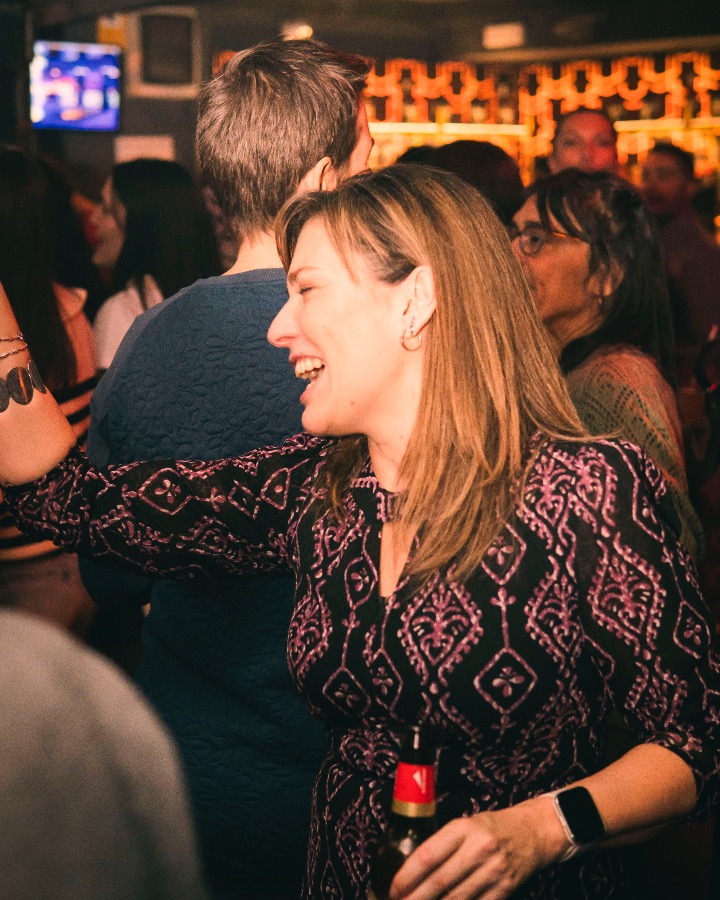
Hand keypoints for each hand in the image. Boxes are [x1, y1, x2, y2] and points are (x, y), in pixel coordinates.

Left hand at [388, 800, 564, 899]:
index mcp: (464, 828)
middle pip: (440, 881)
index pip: (429, 855)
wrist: (532, 832)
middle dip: (415, 898)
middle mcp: (479, 849)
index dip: (407, 876)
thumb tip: (411, 869)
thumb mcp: (466, 824)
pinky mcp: (505, 889)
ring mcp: (493, 871)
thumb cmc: (492, 827)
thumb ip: (443, 843)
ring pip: (456, 899)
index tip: (393, 889)